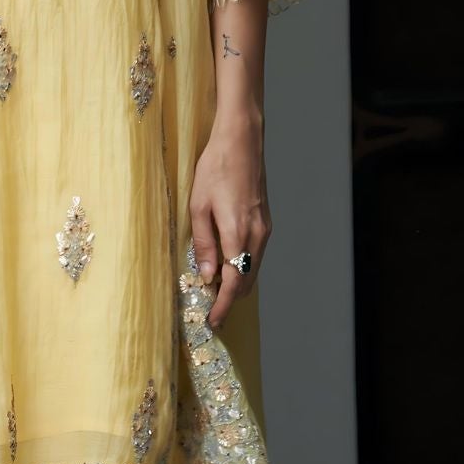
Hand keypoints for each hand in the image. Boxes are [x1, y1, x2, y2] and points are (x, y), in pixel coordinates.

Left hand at [190, 112, 269, 327]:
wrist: (242, 141)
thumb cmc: (215, 168)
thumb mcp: (198, 205)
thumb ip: (204, 243)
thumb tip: (206, 276)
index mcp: (238, 232)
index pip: (233, 281)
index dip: (223, 305)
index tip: (213, 322)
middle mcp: (257, 235)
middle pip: (246, 281)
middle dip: (230, 301)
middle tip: (212, 315)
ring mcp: (264, 229)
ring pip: (253, 269)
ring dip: (237, 286)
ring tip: (216, 297)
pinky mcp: (266, 222)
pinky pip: (256, 256)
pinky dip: (243, 269)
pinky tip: (228, 270)